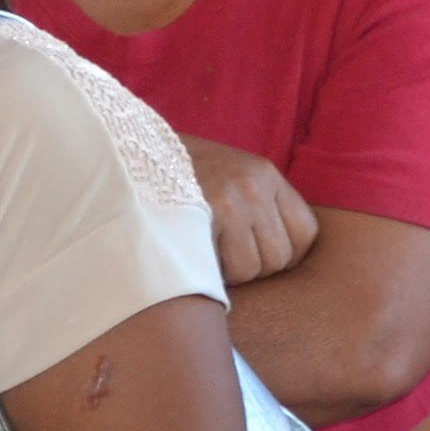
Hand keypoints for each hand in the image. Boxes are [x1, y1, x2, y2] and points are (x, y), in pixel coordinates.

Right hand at [183, 137, 319, 285]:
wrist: (123, 156)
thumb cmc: (172, 178)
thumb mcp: (224, 177)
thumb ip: (254, 206)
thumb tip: (280, 258)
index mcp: (265, 174)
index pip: (306, 233)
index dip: (284, 255)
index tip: (255, 256)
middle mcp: (255, 184)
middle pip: (281, 257)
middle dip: (254, 267)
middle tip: (221, 256)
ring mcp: (234, 199)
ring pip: (254, 268)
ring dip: (230, 273)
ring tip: (204, 254)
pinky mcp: (210, 215)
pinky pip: (229, 270)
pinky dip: (212, 273)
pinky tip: (192, 255)